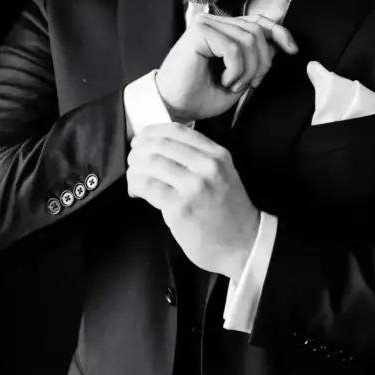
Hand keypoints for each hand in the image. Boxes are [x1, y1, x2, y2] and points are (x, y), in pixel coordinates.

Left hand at [126, 122, 260, 279]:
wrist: (242, 244)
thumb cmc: (228, 210)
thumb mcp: (223, 173)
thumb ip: (198, 157)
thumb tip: (159, 145)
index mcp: (217, 154)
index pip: (177, 130)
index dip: (152, 131)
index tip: (140, 139)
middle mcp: (207, 166)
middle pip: (160, 145)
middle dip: (139, 150)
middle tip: (132, 160)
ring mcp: (194, 187)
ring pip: (151, 163)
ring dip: (135, 169)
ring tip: (134, 178)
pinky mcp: (180, 208)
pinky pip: (148, 186)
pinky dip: (135, 185)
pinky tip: (136, 192)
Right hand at [156, 11, 297, 121]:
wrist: (175, 107)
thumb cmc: (202, 95)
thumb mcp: (240, 78)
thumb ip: (257, 59)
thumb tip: (278, 45)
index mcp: (225, 30)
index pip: (260, 21)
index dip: (280, 32)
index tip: (293, 50)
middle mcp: (216, 22)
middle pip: (258, 32)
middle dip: (262, 63)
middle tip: (248, 85)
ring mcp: (206, 24)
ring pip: (248, 40)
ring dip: (247, 71)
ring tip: (232, 85)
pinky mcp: (199, 32)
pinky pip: (234, 49)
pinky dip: (236, 71)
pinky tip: (224, 81)